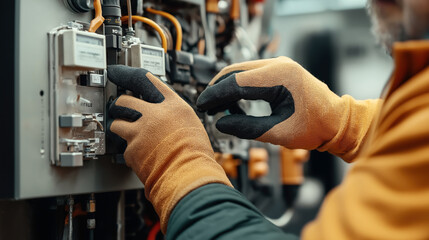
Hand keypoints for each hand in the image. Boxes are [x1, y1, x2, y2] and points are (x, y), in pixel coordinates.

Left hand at [107, 65, 231, 232]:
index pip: (146, 81)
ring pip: (116, 122)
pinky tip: (140, 155)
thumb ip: (174, 115)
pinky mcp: (131, 148)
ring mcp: (141, 130)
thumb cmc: (195, 154)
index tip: (116, 73)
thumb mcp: (191, 124)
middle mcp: (155, 113)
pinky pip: (123, 147)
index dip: (128, 75)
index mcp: (173, 105)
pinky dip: (129, 151)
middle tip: (120, 110)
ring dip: (119, 128)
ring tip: (126, 134)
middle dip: (120, 105)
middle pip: (125, 100)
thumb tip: (164, 116)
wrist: (189, 174)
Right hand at [197, 57, 379, 159]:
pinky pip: (251, 74)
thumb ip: (246, 128)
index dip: (215, 94)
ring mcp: (279, 65)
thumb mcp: (278, 133)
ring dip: (226, 87)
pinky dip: (238, 86)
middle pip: (235, 71)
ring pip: (241, 71)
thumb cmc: (316, 127)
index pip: (236, 82)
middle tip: (206, 107)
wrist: (337, 121)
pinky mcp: (279, 70)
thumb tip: (221, 123)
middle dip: (217, 89)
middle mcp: (279, 65)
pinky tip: (234, 102)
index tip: (202, 105)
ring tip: (218, 107)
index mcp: (280, 77)